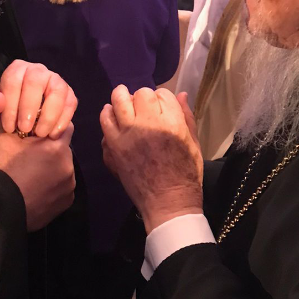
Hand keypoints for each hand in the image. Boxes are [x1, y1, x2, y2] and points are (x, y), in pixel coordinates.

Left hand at [0, 60, 77, 139]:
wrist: (24, 125)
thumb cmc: (7, 114)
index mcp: (17, 69)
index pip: (13, 79)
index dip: (11, 104)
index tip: (9, 127)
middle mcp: (38, 70)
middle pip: (36, 80)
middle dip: (29, 107)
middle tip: (24, 129)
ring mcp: (56, 80)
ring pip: (57, 90)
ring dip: (49, 114)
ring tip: (40, 133)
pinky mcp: (69, 93)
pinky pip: (71, 102)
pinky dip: (63, 119)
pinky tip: (53, 134)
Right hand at [0, 125, 75, 230]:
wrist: (1, 206)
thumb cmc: (4, 168)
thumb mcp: (7, 137)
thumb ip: (23, 129)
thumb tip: (29, 128)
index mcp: (57, 146)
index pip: (65, 127)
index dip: (53, 128)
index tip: (41, 134)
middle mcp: (69, 164)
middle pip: (64, 150)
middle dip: (52, 151)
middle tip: (33, 157)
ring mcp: (69, 185)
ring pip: (64, 169)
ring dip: (53, 170)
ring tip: (34, 177)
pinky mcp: (67, 202)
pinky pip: (62, 188)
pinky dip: (53, 187)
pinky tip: (38, 191)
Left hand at [100, 86, 203, 233]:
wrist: (168, 204)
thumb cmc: (186, 175)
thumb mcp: (194, 143)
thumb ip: (186, 116)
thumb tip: (181, 94)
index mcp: (172, 123)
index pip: (162, 94)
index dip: (162, 98)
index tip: (161, 106)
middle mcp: (148, 124)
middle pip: (140, 94)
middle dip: (142, 97)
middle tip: (142, 106)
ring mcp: (128, 134)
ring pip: (118, 101)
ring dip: (121, 99)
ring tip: (123, 101)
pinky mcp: (113, 146)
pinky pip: (105, 120)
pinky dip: (108, 115)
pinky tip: (114, 118)